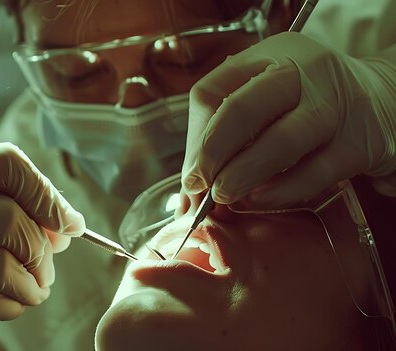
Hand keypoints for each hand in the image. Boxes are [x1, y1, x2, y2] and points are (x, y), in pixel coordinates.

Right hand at [0, 143, 85, 349]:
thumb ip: (13, 211)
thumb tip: (68, 224)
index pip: (3, 163)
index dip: (44, 192)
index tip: (68, 222)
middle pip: (8, 218)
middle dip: (40, 248)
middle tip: (46, 266)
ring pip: (2, 267)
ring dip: (32, 283)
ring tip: (34, 288)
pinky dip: (15, 305)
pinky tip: (11, 302)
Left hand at [181, 32, 395, 207]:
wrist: (389, 98)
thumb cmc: (313, 101)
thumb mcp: (271, 95)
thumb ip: (230, 131)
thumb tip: (191, 187)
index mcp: (270, 56)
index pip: (214, 90)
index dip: (196, 137)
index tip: (192, 172)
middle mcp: (303, 72)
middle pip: (242, 110)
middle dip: (212, 153)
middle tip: (200, 185)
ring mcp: (336, 105)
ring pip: (280, 141)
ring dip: (243, 175)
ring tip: (225, 195)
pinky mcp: (360, 142)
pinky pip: (314, 172)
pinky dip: (281, 191)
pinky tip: (261, 199)